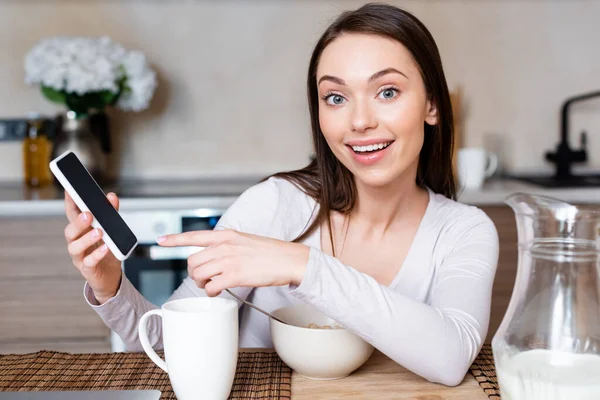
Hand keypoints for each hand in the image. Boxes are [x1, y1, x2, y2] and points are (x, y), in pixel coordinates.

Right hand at [63, 191, 121, 303]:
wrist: (111, 277)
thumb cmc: (107, 250)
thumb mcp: (111, 231)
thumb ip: (111, 214)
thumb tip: (111, 197)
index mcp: (81, 231)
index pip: (72, 214)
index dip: (70, 202)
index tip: (70, 190)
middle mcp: (76, 243)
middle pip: (70, 231)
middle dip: (78, 222)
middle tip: (88, 215)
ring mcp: (80, 257)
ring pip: (75, 247)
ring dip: (86, 238)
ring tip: (99, 232)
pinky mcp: (87, 269)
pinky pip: (89, 262)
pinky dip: (97, 254)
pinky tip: (106, 248)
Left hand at [157, 229, 309, 296]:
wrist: (289, 259)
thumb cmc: (270, 252)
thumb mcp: (245, 240)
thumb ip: (227, 246)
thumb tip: (214, 257)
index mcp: (226, 235)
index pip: (194, 236)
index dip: (175, 239)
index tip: (161, 240)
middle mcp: (224, 246)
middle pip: (192, 261)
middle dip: (194, 273)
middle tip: (205, 279)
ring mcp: (229, 260)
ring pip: (198, 275)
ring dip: (202, 284)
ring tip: (213, 285)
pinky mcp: (235, 275)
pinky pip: (210, 287)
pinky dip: (211, 292)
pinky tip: (220, 290)